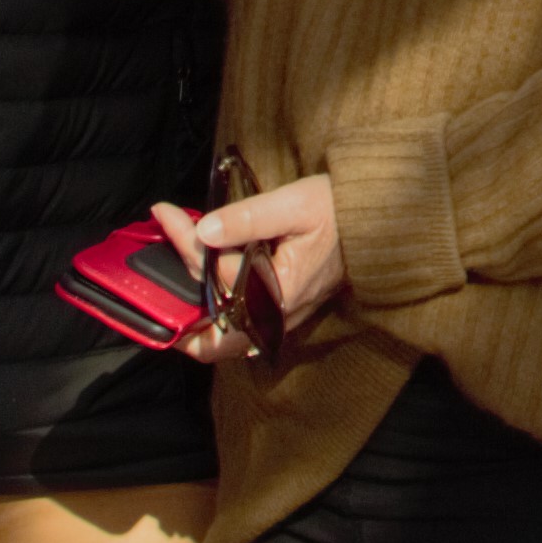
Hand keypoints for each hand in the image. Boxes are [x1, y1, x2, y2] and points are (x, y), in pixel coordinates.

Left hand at [159, 175, 345, 361]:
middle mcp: (276, 317)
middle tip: (165, 232)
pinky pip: (234, 325)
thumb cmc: (339, 212)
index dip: (186, 248)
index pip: (218, 280)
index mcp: (280, 294)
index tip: (166, 215)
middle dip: (177, 286)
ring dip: (189, 308)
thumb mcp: (294, 205)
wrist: (376, 223)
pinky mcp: (276, 311)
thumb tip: (204, 230)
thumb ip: (248, 219)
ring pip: (220, 337)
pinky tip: (196, 278)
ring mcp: (276, 319)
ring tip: (166, 271)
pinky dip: (209, 307)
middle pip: (210, 329)